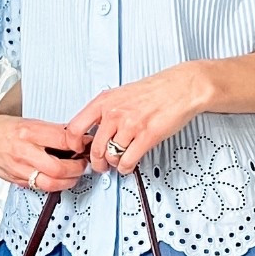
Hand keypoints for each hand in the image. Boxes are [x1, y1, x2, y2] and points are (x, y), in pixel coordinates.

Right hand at [0, 113, 88, 193]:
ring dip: (68, 182)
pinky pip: (40, 188)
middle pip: (58, 168)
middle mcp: (24, 151)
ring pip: (50, 184)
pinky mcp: (17, 180)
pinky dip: (53, 185)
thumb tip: (76, 136)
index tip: (85, 144)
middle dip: (77, 169)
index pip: (62, 140)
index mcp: (29, 132)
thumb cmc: (6, 129)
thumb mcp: (30, 121)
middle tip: (83, 164)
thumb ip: (52, 131)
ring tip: (74, 175)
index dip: (79, 143)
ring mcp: (20, 169)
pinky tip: (58, 179)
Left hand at [65, 63, 213, 174]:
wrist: (181, 87)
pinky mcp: (147, 136)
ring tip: (119, 162)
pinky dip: (126, 167)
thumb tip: (93, 130)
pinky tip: (128, 164)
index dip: (73, 144)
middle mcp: (114, 113)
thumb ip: (106, 111)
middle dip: (96, 163)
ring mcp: (130, 125)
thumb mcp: (121, 94)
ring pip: (111, 157)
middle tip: (100, 166)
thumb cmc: (154, 90)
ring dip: (114, 164)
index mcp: (104, 101)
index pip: (75, 128)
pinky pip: (128, 161)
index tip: (79, 150)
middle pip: (94, 149)